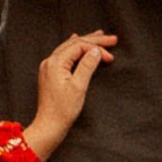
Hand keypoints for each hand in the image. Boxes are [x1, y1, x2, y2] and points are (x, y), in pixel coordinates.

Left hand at [25, 30, 114, 158]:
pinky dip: (75, 48)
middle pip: (74, 44)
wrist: (49, 126)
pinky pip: (64, 54)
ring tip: (100, 36)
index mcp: (55, 63)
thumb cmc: (63, 110)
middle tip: (112, 39)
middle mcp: (50, 61)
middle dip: (94, 40)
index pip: (79, 47)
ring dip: (86, 42)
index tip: (111, 56)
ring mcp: (49, 67)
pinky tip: (76, 40)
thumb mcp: (79, 87)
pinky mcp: (51, 73)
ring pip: (69, 48)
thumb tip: (96, 50)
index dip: (97, 49)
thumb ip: (87, 66)